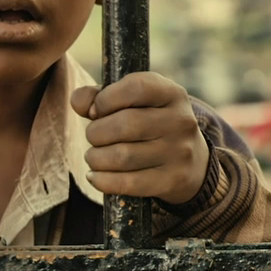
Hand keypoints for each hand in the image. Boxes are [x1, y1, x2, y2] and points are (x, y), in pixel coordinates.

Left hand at [71, 72, 208, 204]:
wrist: (191, 162)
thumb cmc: (150, 125)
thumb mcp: (133, 102)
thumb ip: (99, 95)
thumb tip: (79, 102)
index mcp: (172, 93)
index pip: (135, 87)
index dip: (105, 99)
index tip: (96, 111)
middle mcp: (181, 121)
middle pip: (124, 125)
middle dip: (96, 133)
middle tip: (95, 138)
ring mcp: (179, 152)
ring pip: (122, 156)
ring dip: (96, 158)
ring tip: (95, 157)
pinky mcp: (173, 180)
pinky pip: (128, 183)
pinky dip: (102, 181)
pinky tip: (96, 176)